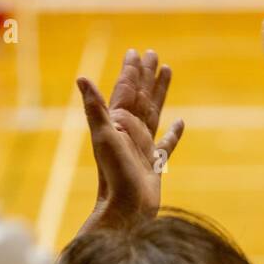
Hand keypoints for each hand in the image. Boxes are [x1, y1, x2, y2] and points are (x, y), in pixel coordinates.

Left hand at [77, 48, 184, 230]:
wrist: (126, 210)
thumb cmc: (114, 175)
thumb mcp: (104, 137)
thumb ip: (95, 108)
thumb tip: (82, 78)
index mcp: (118, 123)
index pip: (126, 90)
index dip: (131, 72)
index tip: (136, 53)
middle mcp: (130, 132)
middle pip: (141, 96)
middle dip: (146, 75)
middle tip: (153, 54)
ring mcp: (143, 147)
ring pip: (155, 112)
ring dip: (160, 92)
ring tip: (168, 72)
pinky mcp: (155, 164)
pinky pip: (167, 144)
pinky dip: (174, 133)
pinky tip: (181, 122)